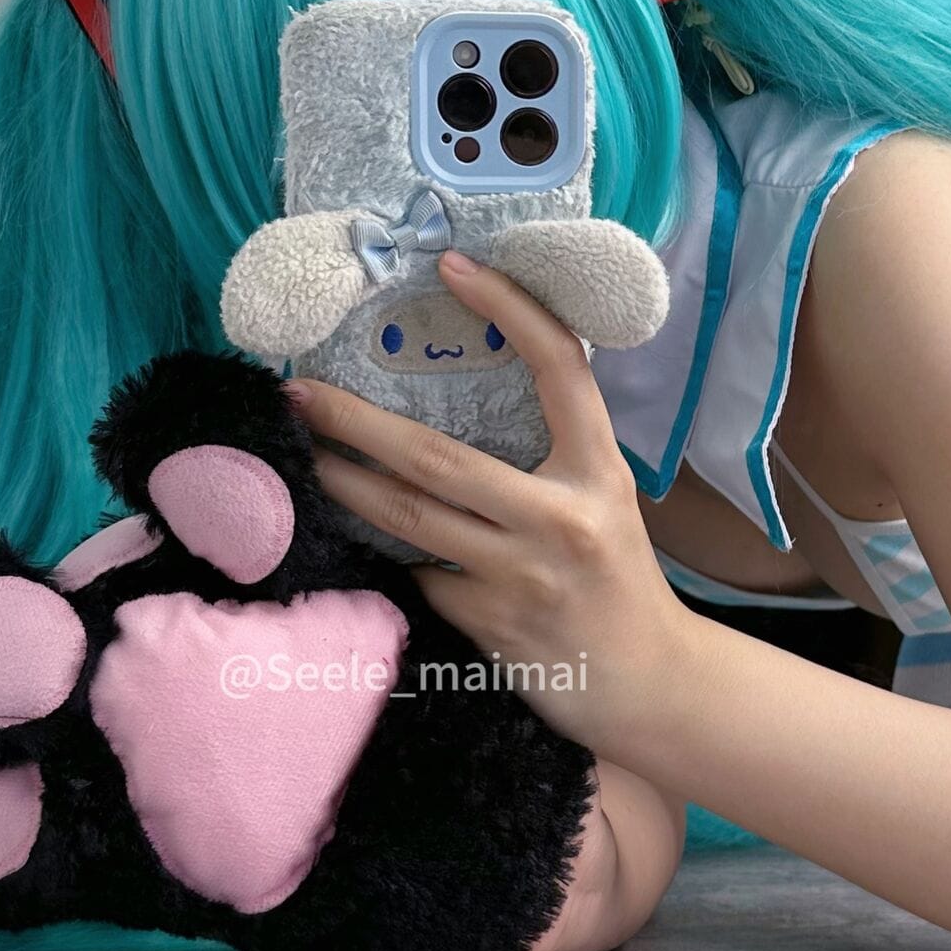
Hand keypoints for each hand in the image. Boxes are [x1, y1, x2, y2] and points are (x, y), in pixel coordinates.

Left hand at [285, 248, 695, 754]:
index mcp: (599, 471)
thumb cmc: (618, 583)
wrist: (649, 684)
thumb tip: (461, 400)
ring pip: (408, 518)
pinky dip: (385, 556)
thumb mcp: (604, 501)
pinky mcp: (490, 624)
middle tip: (301, 392)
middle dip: (356, 422)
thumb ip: (550, 456)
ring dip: (342, 485)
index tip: (455, 266)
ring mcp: (523, 575)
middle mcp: (562, 517)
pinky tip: (353, 539)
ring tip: (301, 456)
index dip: (511, 309)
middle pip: (438, 456)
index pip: (559, 368)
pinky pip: (418, 576)